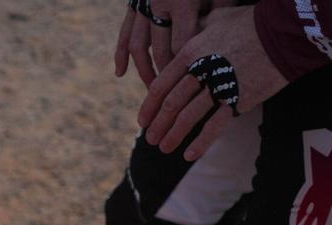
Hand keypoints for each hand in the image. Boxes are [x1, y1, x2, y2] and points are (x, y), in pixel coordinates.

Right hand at [115, 0, 232, 85]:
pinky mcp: (133, 6)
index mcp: (181, 2)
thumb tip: (218, 43)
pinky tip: (120, 73)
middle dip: (167, 76)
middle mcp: (157, 6)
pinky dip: (121, 54)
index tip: (194, 87)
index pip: (183, 44)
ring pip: (139, 47)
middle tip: (174, 98)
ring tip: (151, 90)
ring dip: (144, 71)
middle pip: (161, 50)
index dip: (188, 67)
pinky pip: (125, 34)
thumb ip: (221, 11)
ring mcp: (143, 7)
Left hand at [138, 6, 285, 160]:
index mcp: (190, 54)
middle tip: (150, 139)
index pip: (161, 86)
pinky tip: (189, 155)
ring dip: (173, 135)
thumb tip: (186, 30)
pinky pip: (215, 125)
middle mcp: (200, 72)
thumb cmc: (250, 23)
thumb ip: (197, 28)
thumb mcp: (217, 18)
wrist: (284, 33)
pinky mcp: (238, 99)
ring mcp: (218, 87)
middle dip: (158, 125)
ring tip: (164, 148)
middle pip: (171, 104)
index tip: (143, 121)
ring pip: (188, 117)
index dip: (149, 106)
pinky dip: (201, 142)